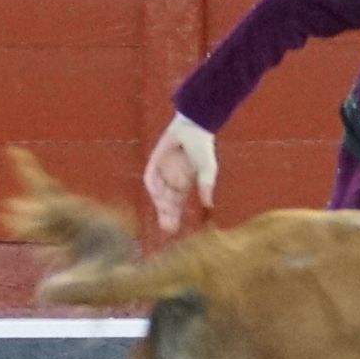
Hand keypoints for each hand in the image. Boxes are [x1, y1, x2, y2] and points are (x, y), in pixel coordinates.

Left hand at [144, 115, 217, 232]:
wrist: (192, 128)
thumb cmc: (203, 148)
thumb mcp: (207, 169)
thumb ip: (206, 185)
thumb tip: (209, 205)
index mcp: (184, 184)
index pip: (177, 205)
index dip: (175, 217)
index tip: (175, 230)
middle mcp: (171, 181)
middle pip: (166, 202)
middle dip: (166, 215)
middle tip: (168, 229)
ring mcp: (162, 172)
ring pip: (158, 192)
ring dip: (160, 204)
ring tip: (164, 214)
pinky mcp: (155, 161)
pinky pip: (151, 177)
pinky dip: (153, 185)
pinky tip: (157, 193)